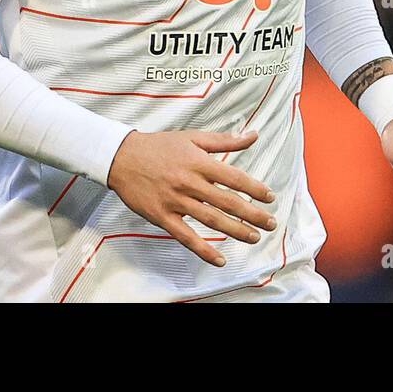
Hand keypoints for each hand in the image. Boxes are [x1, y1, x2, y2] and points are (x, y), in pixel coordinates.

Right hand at [106, 129, 277, 266]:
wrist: (122, 157)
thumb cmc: (159, 146)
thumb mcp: (192, 138)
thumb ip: (225, 140)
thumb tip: (253, 135)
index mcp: (199, 162)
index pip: (234, 178)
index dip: (254, 189)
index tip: (270, 197)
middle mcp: (190, 182)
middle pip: (227, 202)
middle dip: (252, 214)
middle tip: (271, 223)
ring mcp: (176, 201)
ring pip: (211, 220)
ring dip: (235, 231)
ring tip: (254, 237)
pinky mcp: (162, 216)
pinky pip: (186, 237)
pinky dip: (203, 250)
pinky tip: (220, 259)